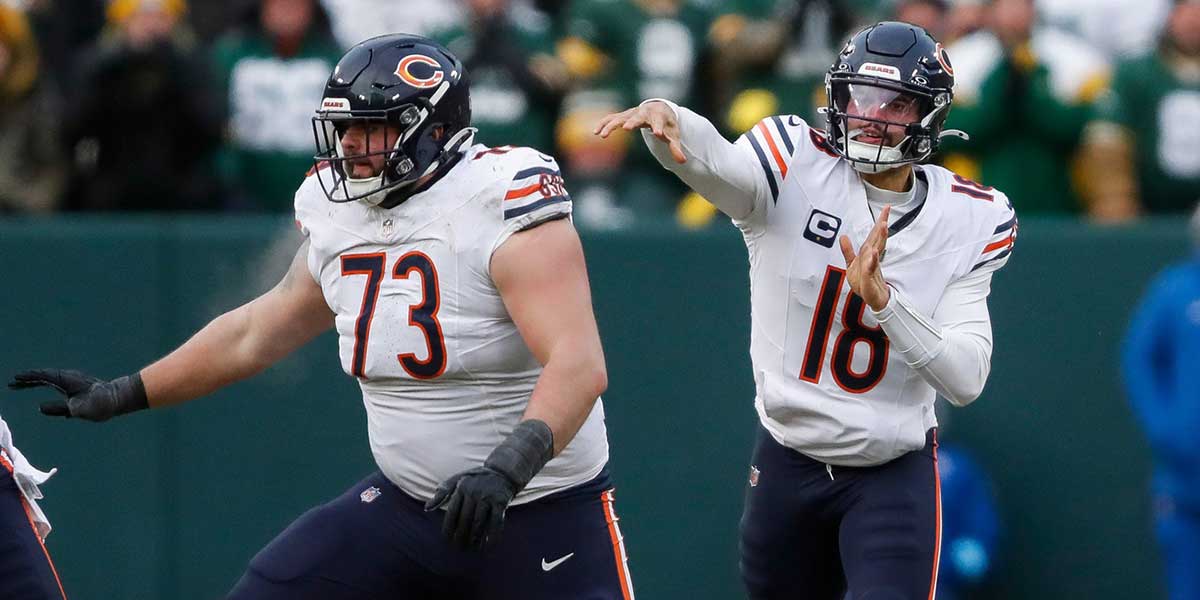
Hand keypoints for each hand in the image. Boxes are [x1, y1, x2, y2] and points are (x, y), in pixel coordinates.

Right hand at [9, 369, 147, 421]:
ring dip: (33, 381)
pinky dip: (43, 383)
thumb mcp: (77, 410)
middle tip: (11, 384)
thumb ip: (58, 408)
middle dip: (27, 380)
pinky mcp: (76, 386)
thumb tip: (40, 407)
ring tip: (18, 385)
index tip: (15, 379)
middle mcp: (69, 378)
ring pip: (48, 379)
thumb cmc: (100, 404)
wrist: (118, 399)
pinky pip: (55, 383)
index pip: (44, 377)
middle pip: (43, 377)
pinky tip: (38, 386)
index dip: (29, 378)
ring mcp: (72, 381)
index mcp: (67, 380)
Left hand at [425, 466, 515, 549]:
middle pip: (465, 520)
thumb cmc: (476, 478)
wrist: (503, 472)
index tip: (447, 540)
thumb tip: (427, 508)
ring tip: (472, 549)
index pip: (452, 512)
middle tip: (459, 548)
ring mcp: (488, 496)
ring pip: (478, 523)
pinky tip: (488, 546)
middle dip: (461, 536)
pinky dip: (493, 536)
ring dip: (475, 539)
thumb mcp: (458, 479)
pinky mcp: (501, 501)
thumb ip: (443, 492)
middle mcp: (474, 491)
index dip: (448, 527)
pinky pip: (496, 522)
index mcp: (461, 487)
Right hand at [593, 101, 686, 163]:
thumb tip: (683, 162)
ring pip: (620, 117)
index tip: (658, 134)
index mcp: (658, 117)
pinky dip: (604, 123)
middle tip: (626, 128)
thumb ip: (676, 148)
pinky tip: (595, 132)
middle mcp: (644, 113)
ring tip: (601, 135)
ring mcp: (632, 114)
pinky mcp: (624, 116)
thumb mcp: (673, 136)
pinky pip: (612, 118)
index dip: (659, 128)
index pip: (659, 122)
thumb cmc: (667, 125)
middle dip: (633, 122)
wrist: (660, 109)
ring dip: (611, 125)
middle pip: (638, 117)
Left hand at [839, 206, 891, 310]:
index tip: (887, 209)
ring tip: (884, 225)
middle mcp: (872, 259)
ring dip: (880, 238)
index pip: (874, 235)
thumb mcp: (851, 265)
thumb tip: (843, 236)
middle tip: (888, 211)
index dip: (880, 221)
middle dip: (882, 225)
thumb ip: (847, 251)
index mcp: (869, 254)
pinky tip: (874, 253)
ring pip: (876, 250)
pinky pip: (870, 269)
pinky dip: (872, 261)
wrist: (873, 300)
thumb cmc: (865, 284)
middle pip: (877, 239)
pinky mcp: (870, 280)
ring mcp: (872, 268)